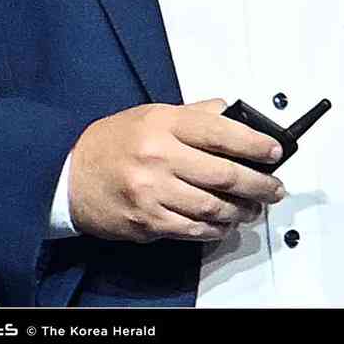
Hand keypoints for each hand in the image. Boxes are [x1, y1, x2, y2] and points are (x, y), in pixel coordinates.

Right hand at [67, 97, 286, 243]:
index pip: (222, 133)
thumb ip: (194, 114)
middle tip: (274, 188)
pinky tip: (224, 224)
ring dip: (241, 211)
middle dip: (258, 184)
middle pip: (224, 174)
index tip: (275, 152)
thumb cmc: (112, 143)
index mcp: (164, 125)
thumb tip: (231, 114)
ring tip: (253, 208)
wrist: (68, 176)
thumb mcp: (152, 114)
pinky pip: (192, 229)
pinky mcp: (147, 222)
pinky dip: (214, 229)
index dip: (256, 144)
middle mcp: (159, 158)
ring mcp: (152, 193)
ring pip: (212, 207)